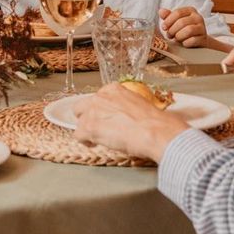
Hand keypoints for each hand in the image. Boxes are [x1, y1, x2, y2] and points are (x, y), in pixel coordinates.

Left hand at [73, 83, 190, 160]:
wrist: (155, 131)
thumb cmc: (153, 121)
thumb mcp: (138, 105)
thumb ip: (126, 107)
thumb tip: (126, 117)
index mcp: (114, 89)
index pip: (99, 97)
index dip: (101, 110)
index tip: (107, 117)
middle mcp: (101, 97)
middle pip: (82, 106)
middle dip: (88, 117)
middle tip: (98, 128)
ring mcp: (93, 111)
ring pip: (79, 121)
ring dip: (87, 130)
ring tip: (98, 139)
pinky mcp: (89, 127)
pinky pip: (78, 135)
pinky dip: (85, 141)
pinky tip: (94, 145)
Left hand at [158, 6, 210, 47]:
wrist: (197, 42)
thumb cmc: (183, 30)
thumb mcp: (175, 22)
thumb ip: (168, 16)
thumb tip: (161, 11)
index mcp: (190, 10)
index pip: (177, 13)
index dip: (168, 21)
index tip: (164, 27)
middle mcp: (198, 17)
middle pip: (182, 22)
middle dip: (172, 30)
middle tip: (169, 35)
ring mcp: (202, 28)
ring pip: (188, 30)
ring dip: (178, 36)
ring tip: (176, 39)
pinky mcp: (204, 38)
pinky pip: (193, 40)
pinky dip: (185, 43)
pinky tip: (183, 43)